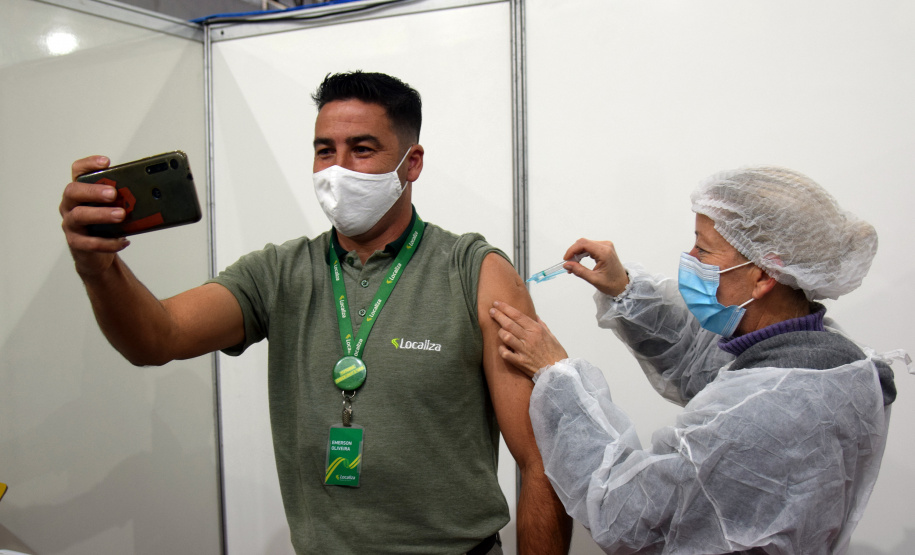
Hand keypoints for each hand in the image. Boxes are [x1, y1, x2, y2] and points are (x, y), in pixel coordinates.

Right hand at [60, 156, 129, 276]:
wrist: (98, 255)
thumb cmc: (106, 226)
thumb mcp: (115, 208)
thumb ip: (124, 199)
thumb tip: (152, 193)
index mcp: (81, 192)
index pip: (78, 171)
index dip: (89, 164)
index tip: (106, 162)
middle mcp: (71, 205)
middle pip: (73, 191)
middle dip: (94, 191)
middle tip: (113, 193)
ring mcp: (71, 224)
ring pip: (79, 216)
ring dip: (101, 214)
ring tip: (121, 215)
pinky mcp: (76, 243)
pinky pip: (90, 242)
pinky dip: (108, 242)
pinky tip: (123, 241)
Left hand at [489, 301, 567, 377]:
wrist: (558, 373)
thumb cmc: (556, 355)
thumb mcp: (552, 336)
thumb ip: (542, 325)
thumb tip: (535, 316)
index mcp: (537, 330)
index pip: (517, 315)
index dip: (505, 308)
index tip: (497, 303)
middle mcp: (529, 338)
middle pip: (509, 323)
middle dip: (498, 315)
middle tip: (491, 311)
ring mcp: (524, 350)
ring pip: (506, 336)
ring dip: (500, 332)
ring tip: (498, 330)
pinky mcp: (520, 362)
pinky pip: (505, 354)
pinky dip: (501, 349)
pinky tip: (501, 347)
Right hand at [561, 238, 628, 296]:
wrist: (623, 284)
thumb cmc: (612, 283)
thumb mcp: (594, 279)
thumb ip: (579, 271)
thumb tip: (567, 265)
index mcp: (604, 252)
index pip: (583, 244)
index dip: (572, 250)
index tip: (566, 259)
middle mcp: (606, 246)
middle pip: (583, 243)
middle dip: (574, 252)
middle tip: (569, 265)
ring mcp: (606, 246)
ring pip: (585, 244)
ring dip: (577, 253)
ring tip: (574, 265)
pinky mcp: (604, 248)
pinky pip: (589, 246)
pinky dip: (582, 253)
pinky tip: (579, 262)